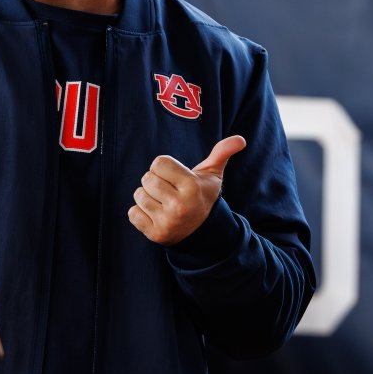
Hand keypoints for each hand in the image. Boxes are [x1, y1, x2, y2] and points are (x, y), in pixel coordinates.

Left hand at [128, 136, 245, 244]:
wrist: (203, 231)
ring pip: (139, 195)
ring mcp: (167, 221)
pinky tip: (156, 214)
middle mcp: (179, 205)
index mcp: (191, 186)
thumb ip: (222, 153)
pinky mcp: (156, 234)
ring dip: (147, 197)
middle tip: (169, 190)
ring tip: (163, 202)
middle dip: (155, 182)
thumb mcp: (213, 175)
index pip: (158, 163)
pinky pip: (132, 213)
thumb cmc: (203, 196)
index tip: (174, 176)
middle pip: (147, 178)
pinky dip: (140, 213)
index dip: (164, 167)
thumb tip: (240, 139)